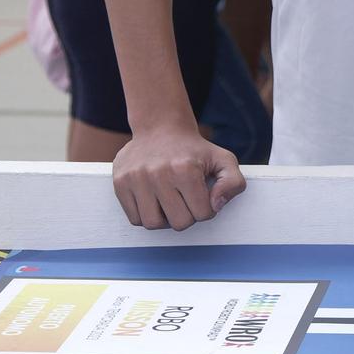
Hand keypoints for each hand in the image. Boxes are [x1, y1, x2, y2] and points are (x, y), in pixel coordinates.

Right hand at [111, 124, 246, 230]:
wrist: (161, 129)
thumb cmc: (194, 150)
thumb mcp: (224, 160)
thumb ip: (233, 183)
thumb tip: (216, 205)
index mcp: (186, 169)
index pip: (202, 214)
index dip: (207, 209)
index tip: (203, 195)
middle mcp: (159, 174)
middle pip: (178, 223)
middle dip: (187, 216)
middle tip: (186, 200)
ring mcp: (136, 178)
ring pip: (153, 224)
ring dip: (165, 219)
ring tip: (170, 203)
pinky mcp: (120, 183)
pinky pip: (134, 218)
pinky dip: (146, 215)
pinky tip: (154, 200)